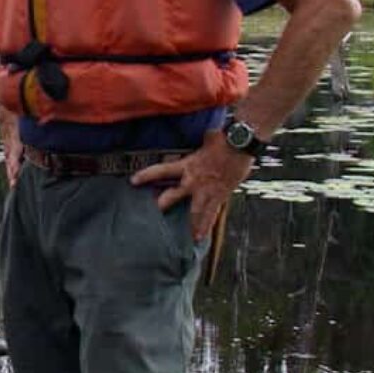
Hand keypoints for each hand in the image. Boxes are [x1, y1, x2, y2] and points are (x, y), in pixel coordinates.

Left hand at [130, 131, 253, 240]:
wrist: (241, 146)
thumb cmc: (225, 140)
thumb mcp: (209, 138)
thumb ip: (205, 140)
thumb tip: (208, 135)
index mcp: (187, 165)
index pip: (161, 171)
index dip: (146, 175)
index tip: (133, 181)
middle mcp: (193, 181)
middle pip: (171, 196)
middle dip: (160, 205)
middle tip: (149, 215)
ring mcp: (206, 191)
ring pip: (193, 212)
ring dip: (188, 225)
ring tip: (181, 237)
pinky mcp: (219, 196)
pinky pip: (211, 214)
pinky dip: (206, 226)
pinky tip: (201, 237)